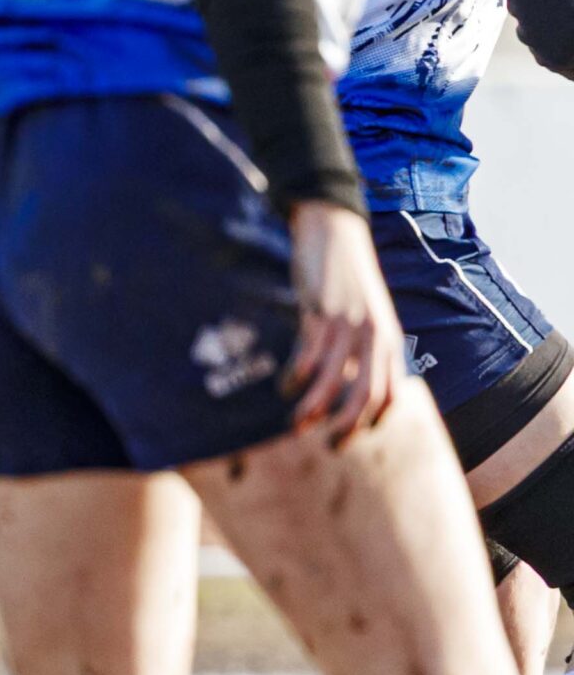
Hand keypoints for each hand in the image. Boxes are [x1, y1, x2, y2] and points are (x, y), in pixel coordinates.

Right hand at [283, 199, 402, 444]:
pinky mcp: (320, 313)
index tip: (351, 434)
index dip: (373, 420)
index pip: (390, 392)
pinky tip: (285, 385)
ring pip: (334, 380)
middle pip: (367, 394)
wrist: (335, 230)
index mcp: (389, 339)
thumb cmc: (347, 277)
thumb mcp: (366, 313)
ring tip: (296, 425)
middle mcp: (373, 336)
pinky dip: (296, 377)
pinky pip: (308, 355)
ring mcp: (347, 325)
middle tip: (329, 444)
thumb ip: (363, 346)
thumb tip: (347, 381)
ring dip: (314, 409)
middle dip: (347, 426)